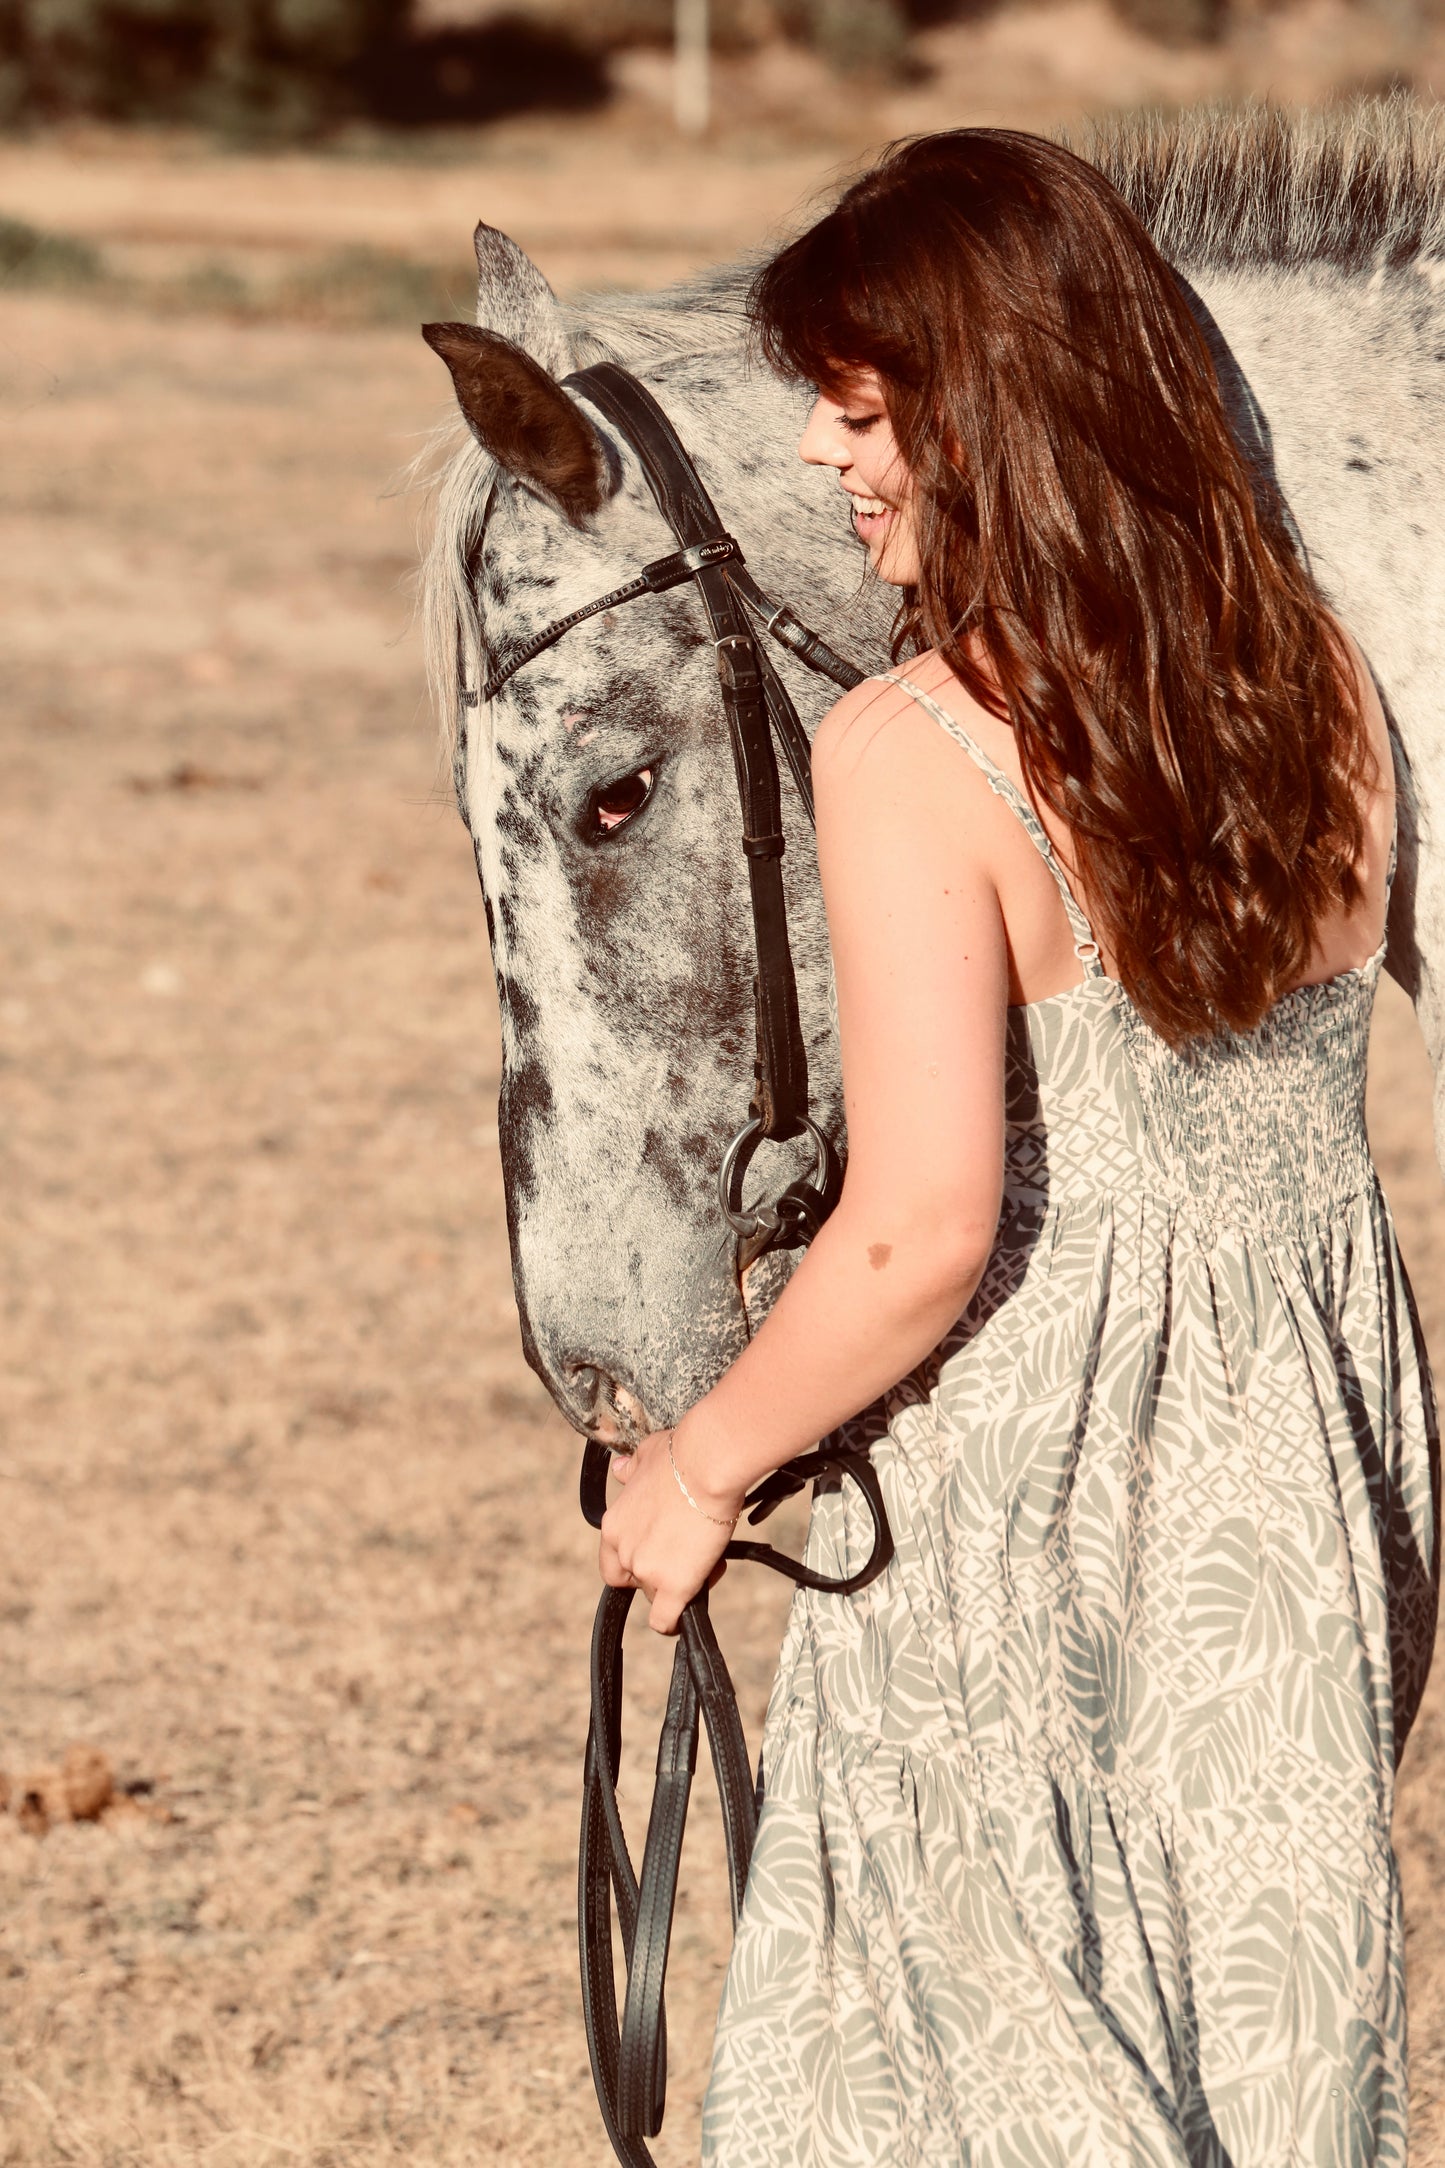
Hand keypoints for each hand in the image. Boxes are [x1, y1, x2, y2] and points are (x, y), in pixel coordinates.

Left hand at [598, 1426, 743, 1633]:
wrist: (707, 1464)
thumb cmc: (682, 1454)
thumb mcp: (645, 1456)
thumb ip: (630, 1469)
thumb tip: (619, 1469)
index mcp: (614, 1524)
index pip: (611, 1560)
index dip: (633, 1561)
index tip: (657, 1551)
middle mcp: (623, 1551)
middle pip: (633, 1581)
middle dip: (655, 1574)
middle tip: (684, 1556)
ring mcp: (646, 1571)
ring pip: (653, 1597)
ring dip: (674, 1587)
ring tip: (704, 1564)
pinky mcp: (672, 1586)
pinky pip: (665, 1620)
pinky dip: (673, 1622)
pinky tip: (685, 1616)